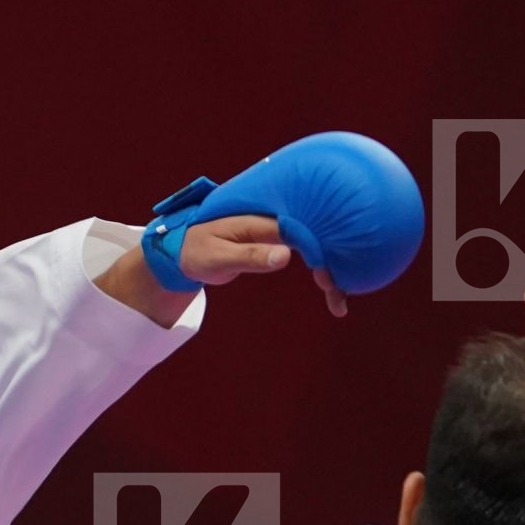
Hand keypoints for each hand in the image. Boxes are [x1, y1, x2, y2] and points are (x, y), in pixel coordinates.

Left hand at [181, 215, 347, 316]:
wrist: (184, 249)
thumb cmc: (197, 250)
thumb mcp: (218, 257)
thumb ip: (250, 256)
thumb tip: (285, 255)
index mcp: (264, 221)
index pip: (303, 232)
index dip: (321, 252)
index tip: (329, 278)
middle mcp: (276, 222)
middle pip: (317, 239)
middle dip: (333, 265)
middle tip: (340, 297)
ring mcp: (280, 233)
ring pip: (316, 248)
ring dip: (331, 272)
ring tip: (340, 303)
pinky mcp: (279, 244)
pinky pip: (307, 254)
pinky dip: (320, 272)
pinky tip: (332, 292)